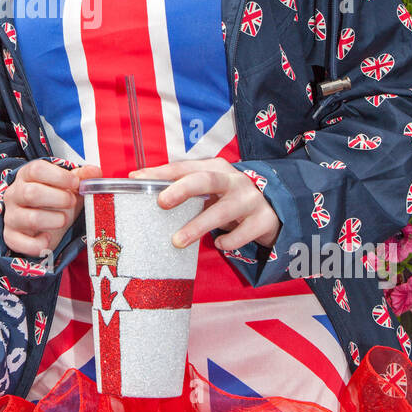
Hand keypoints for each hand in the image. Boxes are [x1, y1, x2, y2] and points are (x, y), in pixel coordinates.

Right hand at [3, 161, 101, 258]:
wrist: (40, 223)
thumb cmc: (53, 200)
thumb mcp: (68, 186)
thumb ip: (81, 177)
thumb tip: (94, 173)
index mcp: (27, 176)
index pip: (36, 169)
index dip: (59, 176)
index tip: (76, 183)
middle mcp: (15, 194)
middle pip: (31, 193)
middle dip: (59, 199)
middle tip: (72, 202)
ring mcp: (11, 216)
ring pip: (29, 218)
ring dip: (53, 220)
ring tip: (63, 220)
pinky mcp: (11, 236)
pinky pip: (21, 243)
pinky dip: (38, 244)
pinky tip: (48, 239)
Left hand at [130, 158, 280, 251]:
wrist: (274, 208)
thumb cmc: (230, 198)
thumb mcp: (210, 189)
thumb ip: (183, 189)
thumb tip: (140, 189)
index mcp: (215, 168)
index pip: (184, 167)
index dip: (160, 173)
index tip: (136, 180)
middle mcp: (233, 180)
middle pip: (206, 179)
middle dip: (183, 189)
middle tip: (161, 202)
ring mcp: (250, 199)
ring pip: (223, 211)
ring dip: (199, 225)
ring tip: (177, 240)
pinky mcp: (263, 220)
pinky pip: (243, 232)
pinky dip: (229, 240)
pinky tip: (219, 244)